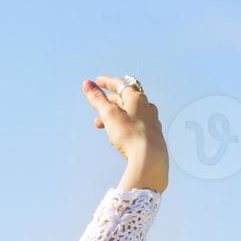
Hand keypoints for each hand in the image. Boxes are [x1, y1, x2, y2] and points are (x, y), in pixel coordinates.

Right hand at [83, 77, 168, 192]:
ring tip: (102, 126)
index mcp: (137, 98)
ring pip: (129, 114)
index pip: (120, 85)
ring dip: (114, 118)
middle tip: (97, 110)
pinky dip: (124, 127)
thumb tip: (87, 84)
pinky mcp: (152, 136)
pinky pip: (135, 127)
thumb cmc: (130, 135)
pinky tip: (117, 137)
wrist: (149, 158)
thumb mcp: (109, 114)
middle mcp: (147, 107)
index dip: (107, 82)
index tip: (98, 82)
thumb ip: (98, 99)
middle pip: (125, 100)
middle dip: (108, 104)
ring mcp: (151, 122)